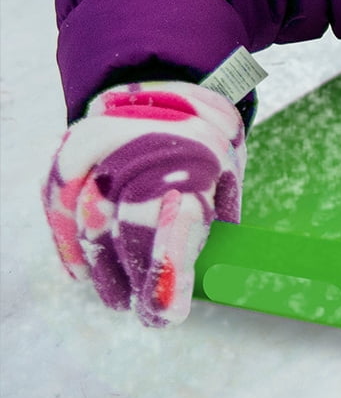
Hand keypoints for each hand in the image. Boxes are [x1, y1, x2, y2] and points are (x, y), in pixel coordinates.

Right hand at [44, 83, 244, 326]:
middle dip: (135, 280)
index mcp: (191, 152)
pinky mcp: (62, 158)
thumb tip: (208, 276)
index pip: (171, 222)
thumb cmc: (204, 138)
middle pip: (124, 231)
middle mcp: (134, 148)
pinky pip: (58, 210)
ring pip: (87, 226)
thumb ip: (213, 215)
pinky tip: (83, 274)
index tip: (166, 313)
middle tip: (147, 313)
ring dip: (104, 272)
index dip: (166, 272)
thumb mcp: (226, 169)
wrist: (159, 83)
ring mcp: (93, 151)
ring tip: (118, 300)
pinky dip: (70, 247)